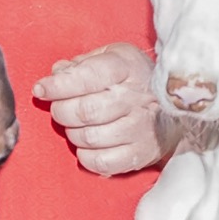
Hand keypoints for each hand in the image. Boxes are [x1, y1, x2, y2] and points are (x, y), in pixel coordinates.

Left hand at [33, 41, 165, 174]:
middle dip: (61, 111)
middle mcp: (137, 98)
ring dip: (72, 133)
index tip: (41, 89)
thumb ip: (82, 63)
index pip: (88, 76)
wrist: (177, 104)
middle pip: (85, 111)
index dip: (58, 85)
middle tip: (60, 109)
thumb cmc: (135, 78)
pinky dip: (86, 156)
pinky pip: (101, 162)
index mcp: (127, 67)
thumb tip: (57, 72)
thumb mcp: (112, 56)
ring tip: (76, 126)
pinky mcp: (141, 153)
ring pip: (89, 138)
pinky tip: (88, 145)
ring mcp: (141, 128)